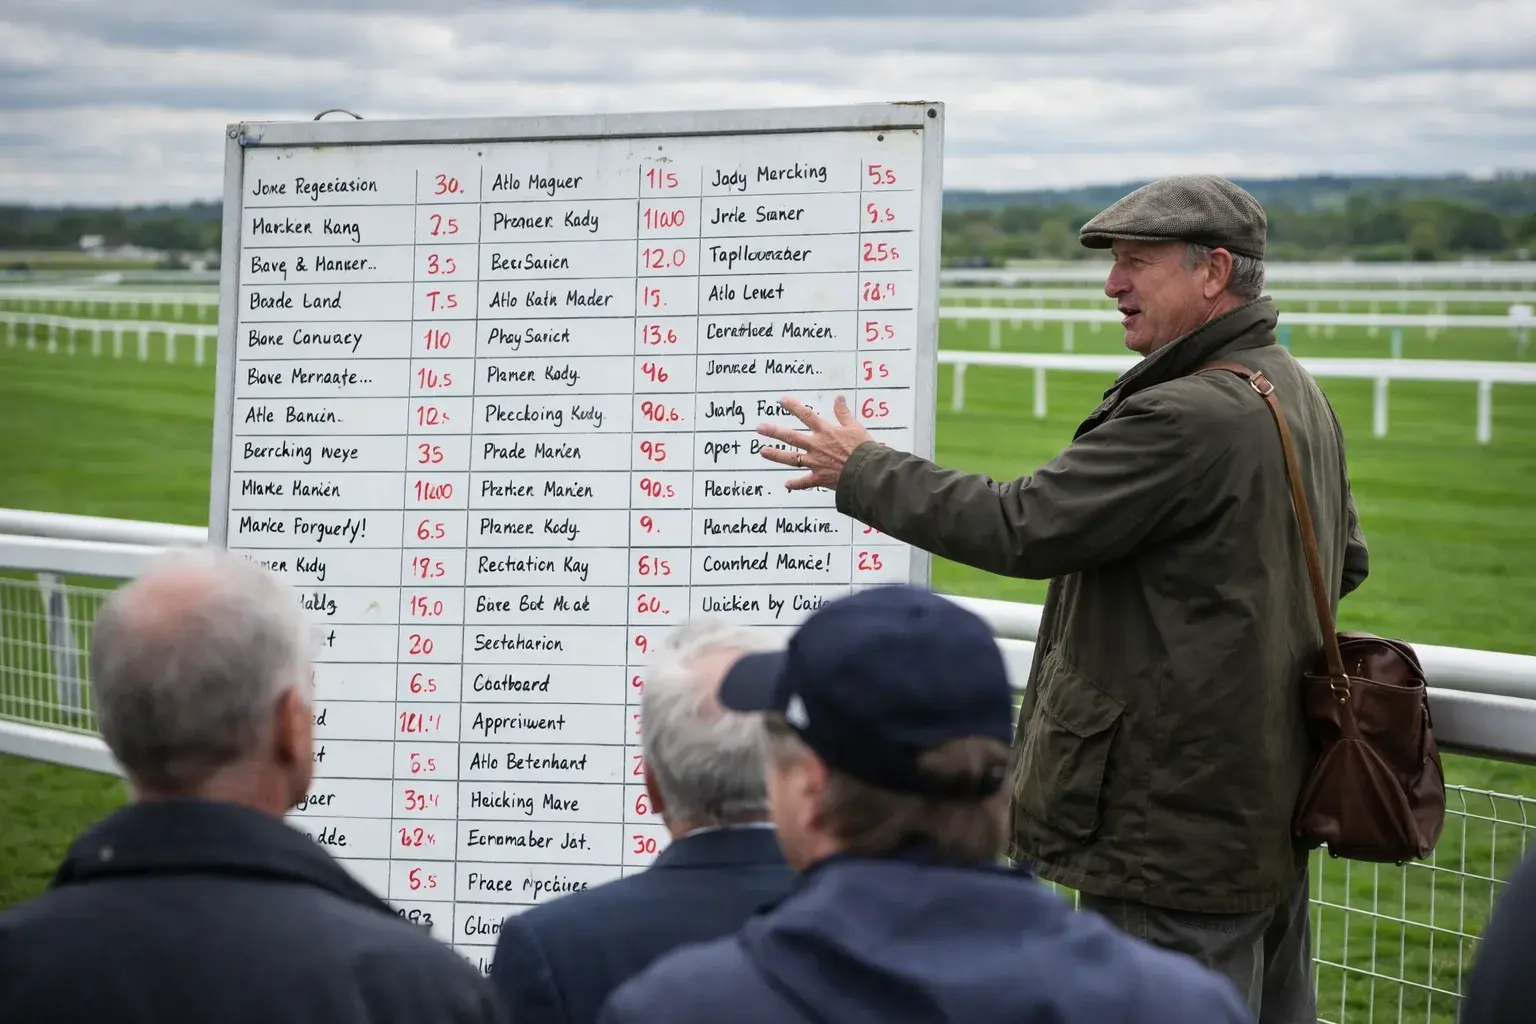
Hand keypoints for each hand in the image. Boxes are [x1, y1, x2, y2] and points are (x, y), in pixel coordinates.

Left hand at [756, 395, 873, 490]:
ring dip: (776, 455)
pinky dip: (795, 484)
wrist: (866, 471)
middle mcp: (816, 446)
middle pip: (791, 437)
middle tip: (760, 428)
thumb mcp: (855, 427)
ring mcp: (815, 463)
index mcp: (826, 431)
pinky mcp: (819, 478)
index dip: (793, 406)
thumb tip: (839, 398)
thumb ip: (844, 413)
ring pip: (791, 458)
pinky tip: (786, 484)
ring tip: (762, 451)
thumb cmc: (863, 449)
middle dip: (774, 431)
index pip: (806, 415)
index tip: (781, 401)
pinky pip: (804, 482)